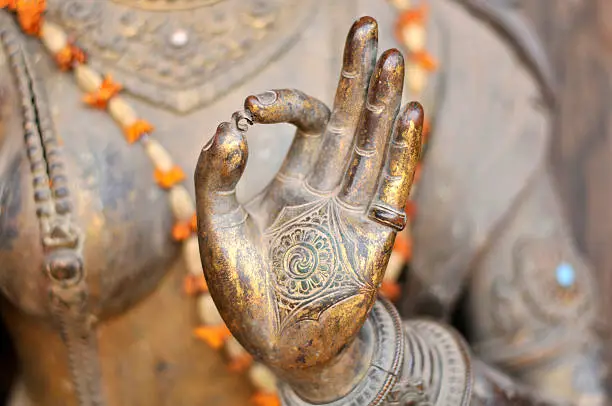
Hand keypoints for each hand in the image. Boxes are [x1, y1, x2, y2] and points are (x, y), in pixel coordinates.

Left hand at [195, 16, 421, 378]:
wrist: (278, 344)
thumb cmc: (244, 291)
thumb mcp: (217, 228)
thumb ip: (217, 176)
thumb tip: (230, 124)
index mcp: (295, 181)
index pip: (305, 123)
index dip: (285, 103)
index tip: (249, 108)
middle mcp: (330, 187)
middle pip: (352, 121)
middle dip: (359, 76)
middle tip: (366, 25)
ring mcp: (355, 208)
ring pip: (375, 145)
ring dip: (385, 103)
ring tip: (393, 55)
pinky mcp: (375, 236)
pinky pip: (392, 185)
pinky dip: (403, 150)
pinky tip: (412, 112)